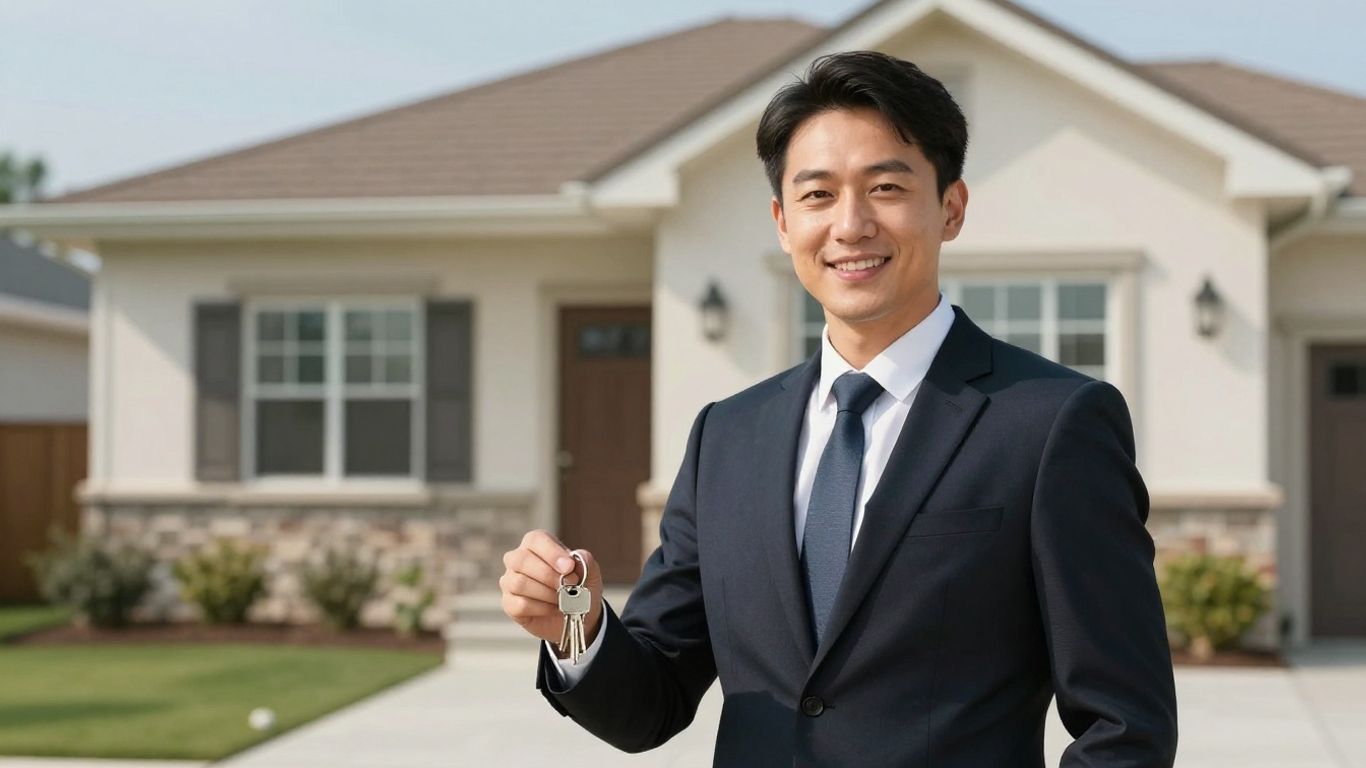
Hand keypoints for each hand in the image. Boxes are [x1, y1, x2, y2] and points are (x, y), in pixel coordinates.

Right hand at [500, 529, 603, 655]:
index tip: (569, 567)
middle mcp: (517, 559)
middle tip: (570, 585)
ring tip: (563, 599)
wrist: (578, 615)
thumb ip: (585, 560)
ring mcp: (510, 581)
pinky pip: (520, 605)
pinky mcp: (509, 603)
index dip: (552, 553)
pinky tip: (553, 608)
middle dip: (548, 575)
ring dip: (547, 593)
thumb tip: (574, 559)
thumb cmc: (580, 586)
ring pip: (519, 583)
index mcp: (536, 544)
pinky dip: (542, 608)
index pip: (535, 540)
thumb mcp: (590, 571)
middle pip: (521, 560)